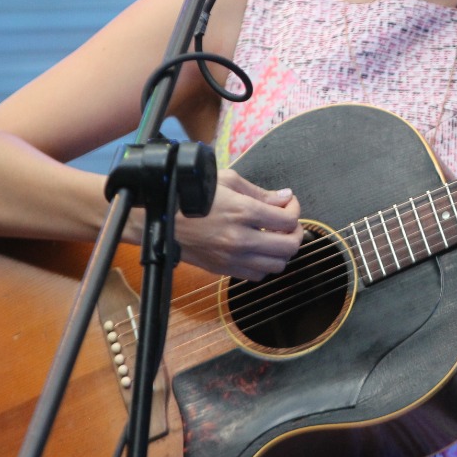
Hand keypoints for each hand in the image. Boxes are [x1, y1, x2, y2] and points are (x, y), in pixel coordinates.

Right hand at [175, 169, 302, 280]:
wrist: (160, 219)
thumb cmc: (191, 194)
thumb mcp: (226, 181)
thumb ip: (260, 192)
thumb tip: (286, 198)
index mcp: (243, 212)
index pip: (288, 220)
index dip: (294, 209)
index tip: (288, 203)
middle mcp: (240, 239)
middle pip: (289, 247)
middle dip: (296, 233)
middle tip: (289, 223)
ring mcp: (232, 258)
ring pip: (277, 266)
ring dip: (282, 251)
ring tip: (275, 237)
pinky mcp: (223, 269)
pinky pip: (257, 276)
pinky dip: (265, 264)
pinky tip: (259, 250)